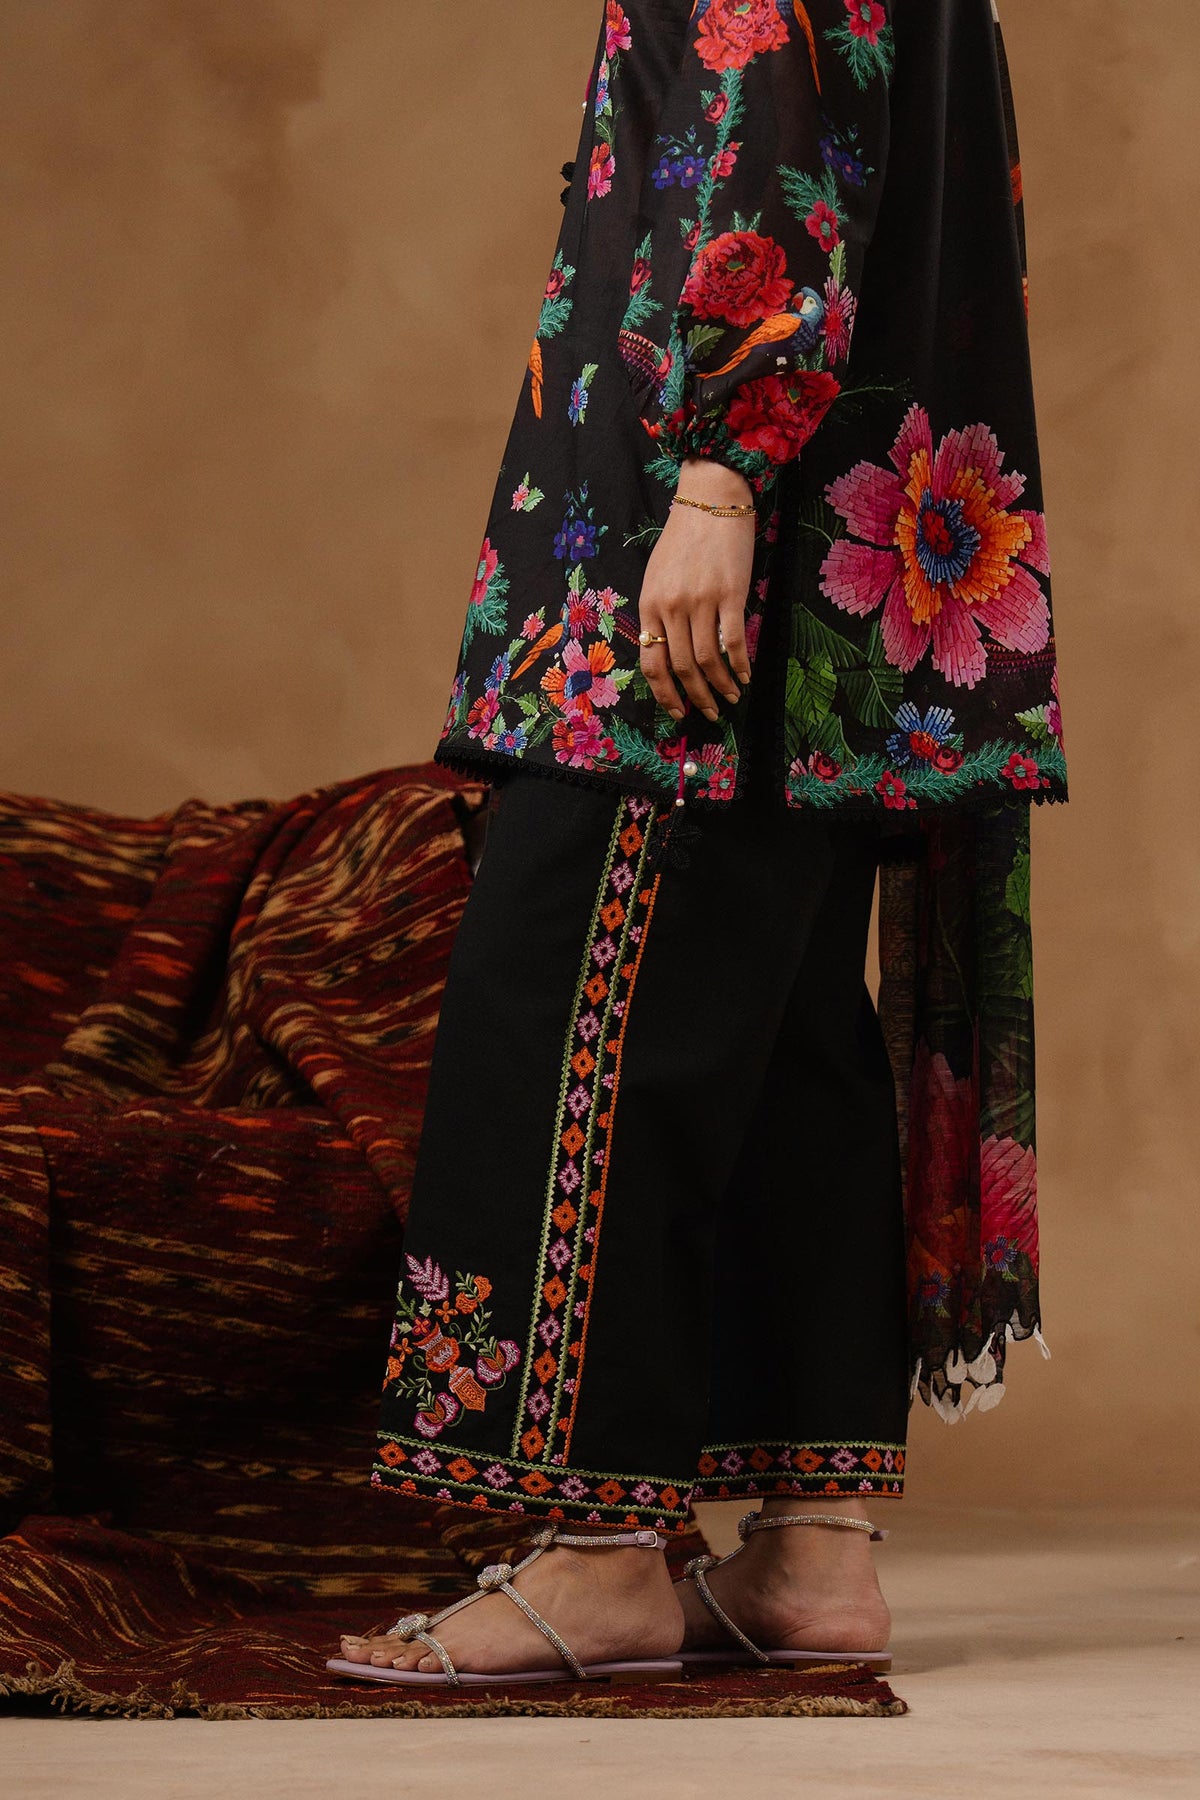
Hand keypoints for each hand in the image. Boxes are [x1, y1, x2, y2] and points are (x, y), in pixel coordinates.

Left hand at [638, 456, 755, 722]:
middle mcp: (672, 606)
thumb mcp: (657, 575)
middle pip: (682, 668)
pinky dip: (740, 664)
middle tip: (708, 712)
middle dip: (696, 697)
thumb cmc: (684, 537)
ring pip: (708, 660)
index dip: (664, 693)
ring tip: (731, 697)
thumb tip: (670, 652)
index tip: (676, 709)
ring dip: (720, 686)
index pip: (652, 662)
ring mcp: (702, 601)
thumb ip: (659, 613)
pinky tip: (746, 675)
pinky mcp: (731, 594)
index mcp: (650, 605)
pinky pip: (733, 640)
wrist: (711, 501)